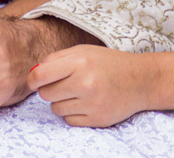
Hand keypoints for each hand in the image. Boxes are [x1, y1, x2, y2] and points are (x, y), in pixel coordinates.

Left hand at [27, 45, 144, 126]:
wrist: (141, 80)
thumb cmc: (108, 63)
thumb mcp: (83, 51)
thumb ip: (56, 59)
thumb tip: (33, 74)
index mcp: (79, 62)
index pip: (40, 75)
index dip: (32, 79)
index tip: (34, 81)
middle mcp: (85, 83)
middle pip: (46, 94)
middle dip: (49, 89)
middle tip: (63, 84)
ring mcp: (92, 104)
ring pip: (56, 109)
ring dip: (61, 102)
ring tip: (77, 93)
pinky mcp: (97, 119)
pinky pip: (69, 120)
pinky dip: (72, 113)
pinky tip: (85, 103)